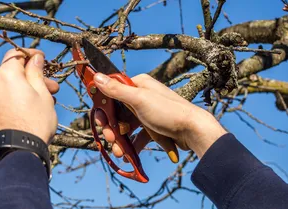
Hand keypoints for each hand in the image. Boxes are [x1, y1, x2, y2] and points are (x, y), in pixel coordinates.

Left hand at [0, 48, 58, 150]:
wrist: (16, 156)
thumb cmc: (35, 124)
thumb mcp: (43, 96)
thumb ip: (36, 73)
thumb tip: (35, 58)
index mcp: (6, 76)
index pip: (16, 55)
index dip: (31, 56)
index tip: (41, 60)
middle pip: (11, 76)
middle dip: (30, 81)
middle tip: (50, 91)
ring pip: (2, 91)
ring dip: (18, 95)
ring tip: (34, 108)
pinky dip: (5, 106)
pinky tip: (18, 117)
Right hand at [93, 73, 226, 158]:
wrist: (193, 131)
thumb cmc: (168, 112)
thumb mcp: (139, 100)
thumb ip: (117, 90)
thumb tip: (97, 76)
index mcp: (139, 84)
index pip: (113, 93)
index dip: (104, 108)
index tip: (100, 121)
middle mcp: (142, 96)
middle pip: (118, 112)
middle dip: (112, 128)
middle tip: (110, 139)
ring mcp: (147, 112)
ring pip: (126, 126)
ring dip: (120, 140)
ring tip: (119, 152)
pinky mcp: (153, 126)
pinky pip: (137, 135)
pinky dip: (132, 144)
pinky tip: (128, 155)